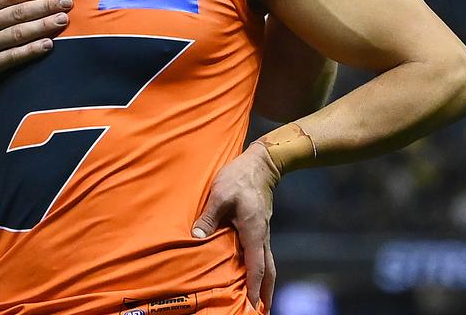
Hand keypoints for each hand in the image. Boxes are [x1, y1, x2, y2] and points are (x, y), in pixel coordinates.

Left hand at [191, 143, 281, 312]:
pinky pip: (263, 254)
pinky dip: (261, 269)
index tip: (253, 305)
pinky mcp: (259, 227)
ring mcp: (262, 232)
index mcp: (253, 231)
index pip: (256, 266)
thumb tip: (197, 236)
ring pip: (268, 263)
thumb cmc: (239, 178)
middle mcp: (261, 236)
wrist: (260, 164)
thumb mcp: (220, 195)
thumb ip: (209, 216)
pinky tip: (253, 274)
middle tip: (262, 310)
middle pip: (268, 271)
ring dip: (265, 282)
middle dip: (265, 292)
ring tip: (261, 300)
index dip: (254, 287)